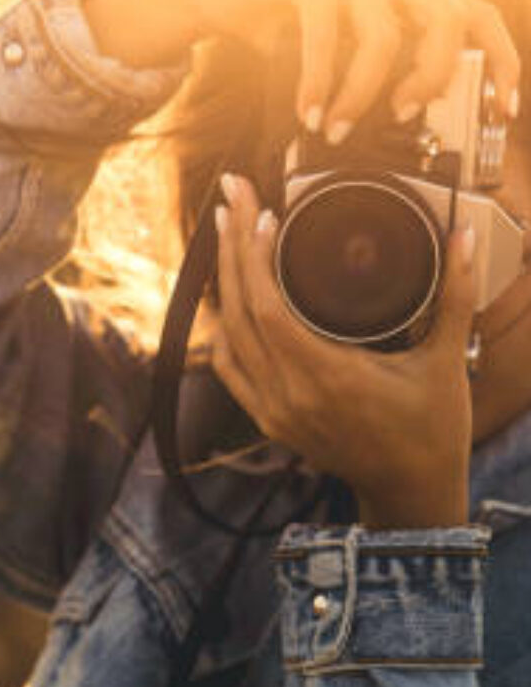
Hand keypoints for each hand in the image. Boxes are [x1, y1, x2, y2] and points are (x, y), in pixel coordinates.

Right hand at [83, 0, 519, 140]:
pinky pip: (326, 42)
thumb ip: (368, 65)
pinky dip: (318, 87)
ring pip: (383, 39)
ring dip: (360, 97)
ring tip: (337, 129)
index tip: (503, 110)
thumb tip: (398, 122)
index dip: (500, 61)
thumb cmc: (274, 17)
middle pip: (446, 20)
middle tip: (402, 116)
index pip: (474, 13)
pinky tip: (308, 113)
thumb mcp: (334, 42)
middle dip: (432, 79)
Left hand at [208, 174, 475, 530]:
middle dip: (232, 247)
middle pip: (239, 310)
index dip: (256, 257)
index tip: (262, 213)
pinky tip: (229, 294)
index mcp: (329, 378)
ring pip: (227, 335)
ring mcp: (273, 410)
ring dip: (224, 280)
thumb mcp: (445, 360)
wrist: (411, 490)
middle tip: (231, 196)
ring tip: (227, 230)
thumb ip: (455, 296)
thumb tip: (463, 239)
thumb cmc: (432, 429)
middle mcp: (290, 395)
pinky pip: (228, 367)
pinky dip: (225, 326)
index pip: (269, 309)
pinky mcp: (268, 419)